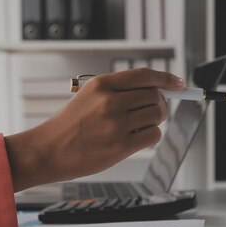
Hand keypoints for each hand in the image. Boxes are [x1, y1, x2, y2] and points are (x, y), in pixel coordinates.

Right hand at [5, 68, 184, 190]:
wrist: (48, 150)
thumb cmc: (68, 125)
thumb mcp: (88, 96)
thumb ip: (118, 91)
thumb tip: (156, 91)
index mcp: (102, 84)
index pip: (144, 75)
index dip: (165, 78)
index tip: (177, 83)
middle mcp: (110, 101)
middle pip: (155, 96)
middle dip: (161, 103)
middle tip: (155, 111)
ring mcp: (116, 124)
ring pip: (157, 115)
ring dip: (155, 120)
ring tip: (140, 126)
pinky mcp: (121, 146)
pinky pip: (153, 135)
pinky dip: (151, 136)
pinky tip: (138, 138)